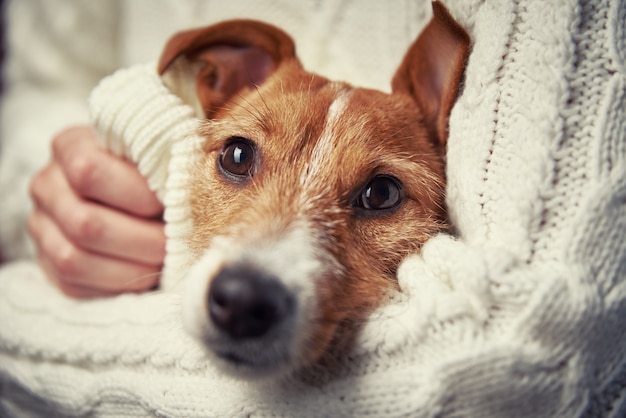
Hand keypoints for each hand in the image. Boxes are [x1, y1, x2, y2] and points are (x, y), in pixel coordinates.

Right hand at [28, 126, 165, 297]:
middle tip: (180, 241)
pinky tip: (148, 274)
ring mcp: (42, 226)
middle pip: (85, 223)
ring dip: (132, 268)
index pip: (88, 171)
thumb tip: (193, 187)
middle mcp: (47, 185)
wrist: (135, 190)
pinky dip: (118, 285)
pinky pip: (74, 285)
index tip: (173, 203)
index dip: (137, 193)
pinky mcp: (49, 263)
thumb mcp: (158, 151)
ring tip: (168, 260)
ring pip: (74, 260)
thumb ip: (166, 161)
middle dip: (143, 239)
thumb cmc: (154, 167)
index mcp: (70, 146)